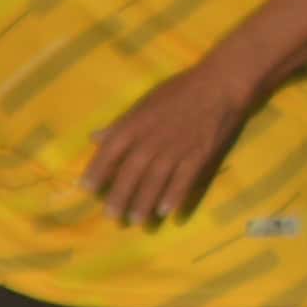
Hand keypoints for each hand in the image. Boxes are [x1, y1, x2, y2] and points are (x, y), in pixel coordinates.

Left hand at [84, 63, 257, 225]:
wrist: (219, 85)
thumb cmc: (179, 91)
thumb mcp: (143, 102)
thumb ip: (120, 124)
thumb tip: (95, 138)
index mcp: (134, 125)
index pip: (109, 152)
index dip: (96, 172)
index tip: (86, 190)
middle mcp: (151, 140)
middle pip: (131, 173)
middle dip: (120, 196)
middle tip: (112, 217)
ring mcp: (176, 150)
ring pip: (155, 182)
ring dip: (145, 203)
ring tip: (137, 221)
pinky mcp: (199, 157)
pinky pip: (184, 182)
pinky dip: (174, 197)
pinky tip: (167, 213)